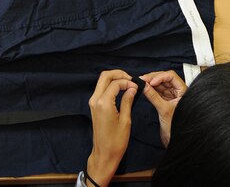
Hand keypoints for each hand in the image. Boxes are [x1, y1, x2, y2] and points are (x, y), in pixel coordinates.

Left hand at [85, 70, 137, 186]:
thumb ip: (128, 101)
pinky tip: (121, 89)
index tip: (136, 86)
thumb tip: (132, 88)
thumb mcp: (126, 121)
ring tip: (128, 83)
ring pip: (102, 81)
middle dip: (118, 74)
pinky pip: (101, 89)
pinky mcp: (94, 105)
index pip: (115, 83)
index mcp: (103, 103)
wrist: (104, 154)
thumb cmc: (116, 141)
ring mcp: (93, 102)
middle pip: (105, 76)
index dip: (127, 82)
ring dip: (114, 79)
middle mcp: (95, 99)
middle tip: (131, 79)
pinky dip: (111, 85)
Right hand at [140, 70, 186, 146]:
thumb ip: (153, 96)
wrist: (176, 141)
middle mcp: (178, 92)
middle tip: (143, 80)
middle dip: (153, 78)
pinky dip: (151, 89)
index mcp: (183, 92)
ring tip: (142, 83)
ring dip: (151, 83)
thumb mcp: (164, 110)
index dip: (160, 76)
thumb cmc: (176, 127)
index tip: (151, 81)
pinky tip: (145, 89)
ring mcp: (172, 96)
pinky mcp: (166, 101)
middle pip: (165, 79)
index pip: (171, 76)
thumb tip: (144, 85)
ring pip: (161, 84)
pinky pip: (158, 91)